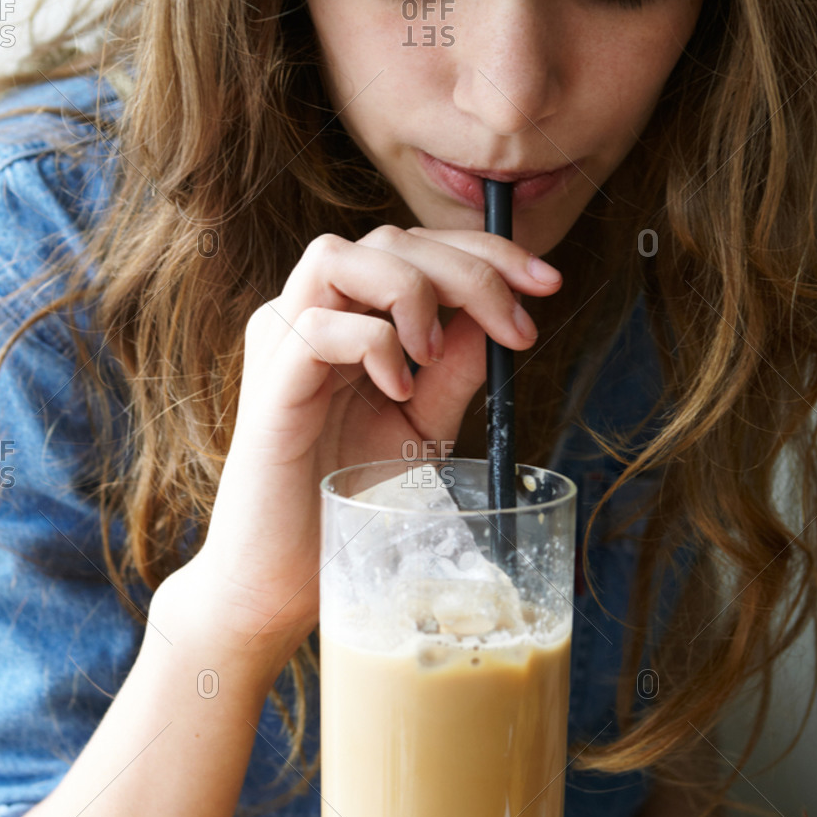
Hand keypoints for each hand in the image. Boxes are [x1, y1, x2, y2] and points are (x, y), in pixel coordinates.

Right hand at [182, 223, 560, 663]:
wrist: (284, 576)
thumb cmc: (345, 499)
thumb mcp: (422, 424)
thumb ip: (456, 367)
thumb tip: (506, 315)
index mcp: (346, 315)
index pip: (415, 246)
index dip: (486, 251)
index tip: (548, 282)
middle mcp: (306, 315)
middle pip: (387, 239)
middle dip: (469, 268)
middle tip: (517, 324)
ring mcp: (280, 346)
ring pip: (336, 256)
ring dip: (409, 291)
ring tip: (436, 353)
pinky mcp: (268, 387)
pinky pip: (316, 327)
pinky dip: (373, 344)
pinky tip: (398, 388)